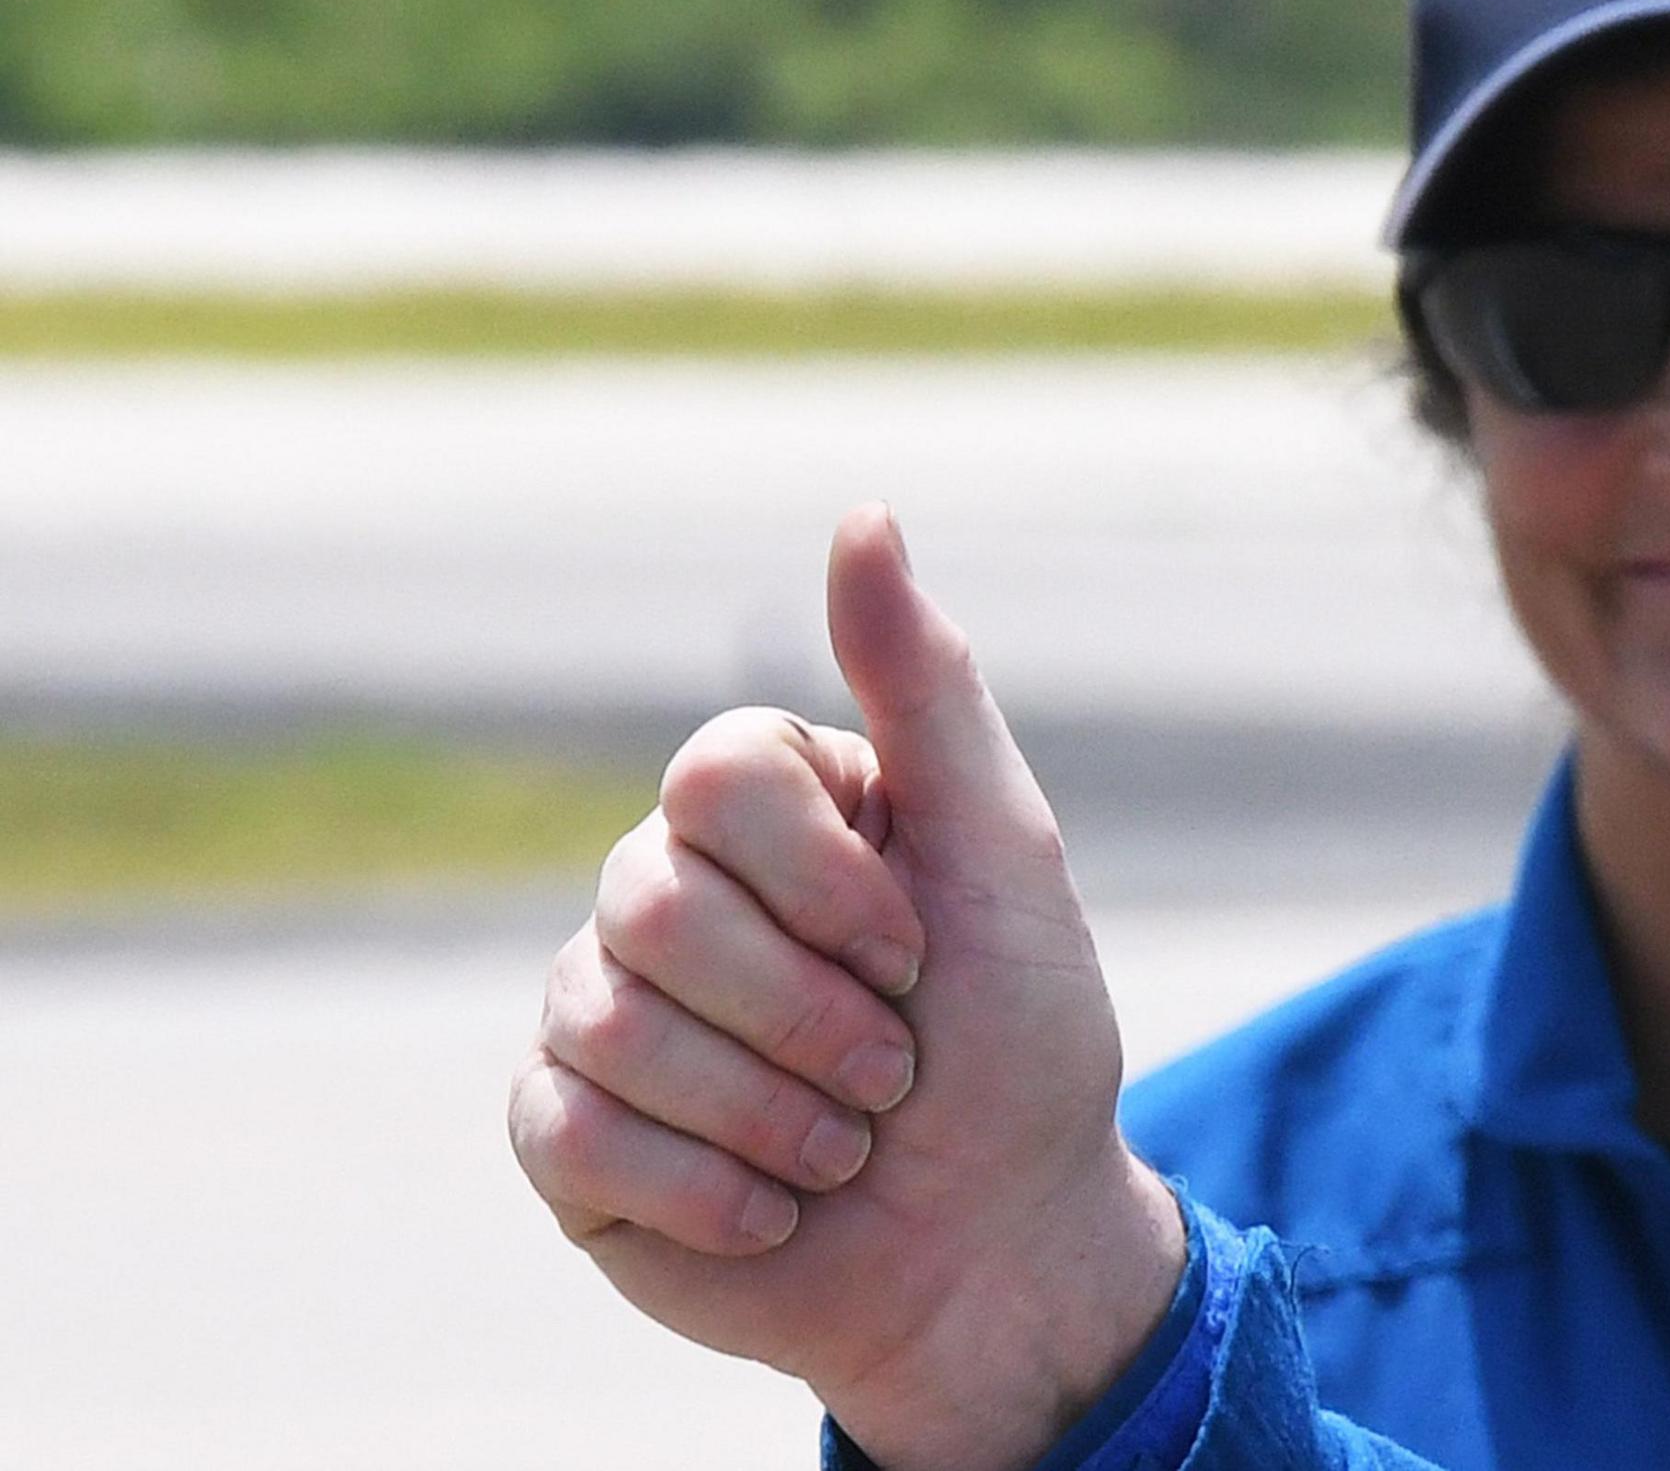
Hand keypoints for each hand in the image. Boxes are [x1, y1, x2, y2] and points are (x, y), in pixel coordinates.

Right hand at [507, 506, 1186, 1470]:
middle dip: (812, 1015)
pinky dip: (707, 1187)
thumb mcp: (1002, 854)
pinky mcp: (562, 1131)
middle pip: (657, 902)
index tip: (918, 947)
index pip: (714, 774)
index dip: (827, 882)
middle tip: (893, 1065)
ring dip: (773, 1110)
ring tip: (846, 1141)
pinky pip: (571, 1128)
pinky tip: (776, 1204)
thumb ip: (925, 686)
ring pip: (611, 1023)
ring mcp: (599, 1006)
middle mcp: (667, 889)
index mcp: (771, 808)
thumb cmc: (1018, 1042)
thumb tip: (864, 512)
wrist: (996, 1246)